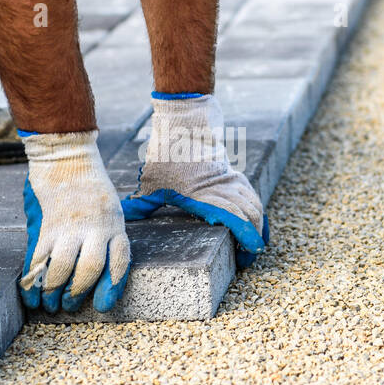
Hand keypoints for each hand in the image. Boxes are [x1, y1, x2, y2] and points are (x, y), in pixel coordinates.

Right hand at [19, 130, 130, 312]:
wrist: (66, 155)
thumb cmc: (89, 185)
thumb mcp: (109, 208)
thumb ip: (105, 236)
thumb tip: (100, 273)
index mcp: (114, 225)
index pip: (119, 261)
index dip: (113, 286)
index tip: (103, 306)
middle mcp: (95, 228)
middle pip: (90, 269)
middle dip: (78, 293)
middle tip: (69, 306)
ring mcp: (70, 227)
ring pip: (63, 268)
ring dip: (54, 291)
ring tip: (50, 304)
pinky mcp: (46, 225)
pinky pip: (38, 259)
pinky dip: (33, 281)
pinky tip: (31, 297)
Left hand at [121, 93, 267, 267]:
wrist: (184, 124)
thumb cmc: (165, 154)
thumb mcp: (150, 181)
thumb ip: (141, 204)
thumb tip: (126, 218)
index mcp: (204, 195)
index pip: (233, 218)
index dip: (245, 237)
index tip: (245, 256)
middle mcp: (221, 188)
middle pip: (249, 215)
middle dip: (253, 239)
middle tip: (247, 259)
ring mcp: (229, 180)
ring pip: (253, 204)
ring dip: (257, 226)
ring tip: (253, 245)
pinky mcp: (233, 174)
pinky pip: (251, 194)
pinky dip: (256, 210)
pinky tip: (256, 223)